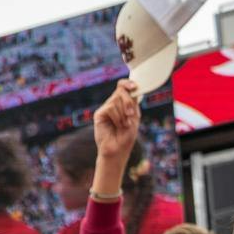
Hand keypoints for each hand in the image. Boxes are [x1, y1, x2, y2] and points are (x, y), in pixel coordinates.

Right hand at [90, 79, 141, 193]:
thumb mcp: (134, 116)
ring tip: (124, 125)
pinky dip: (117, 117)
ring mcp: (105, 108)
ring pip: (116, 100)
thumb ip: (132, 102)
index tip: (134, 87)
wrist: (118, 149)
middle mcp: (113, 104)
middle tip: (131, 115)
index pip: (123, 86)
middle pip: (121, 91)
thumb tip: (131, 88)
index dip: (128, 83)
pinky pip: (110, 108)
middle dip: (128, 102)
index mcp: (123, 103)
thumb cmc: (127, 136)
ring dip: (123, 113)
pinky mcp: (99, 114)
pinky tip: (118, 125)